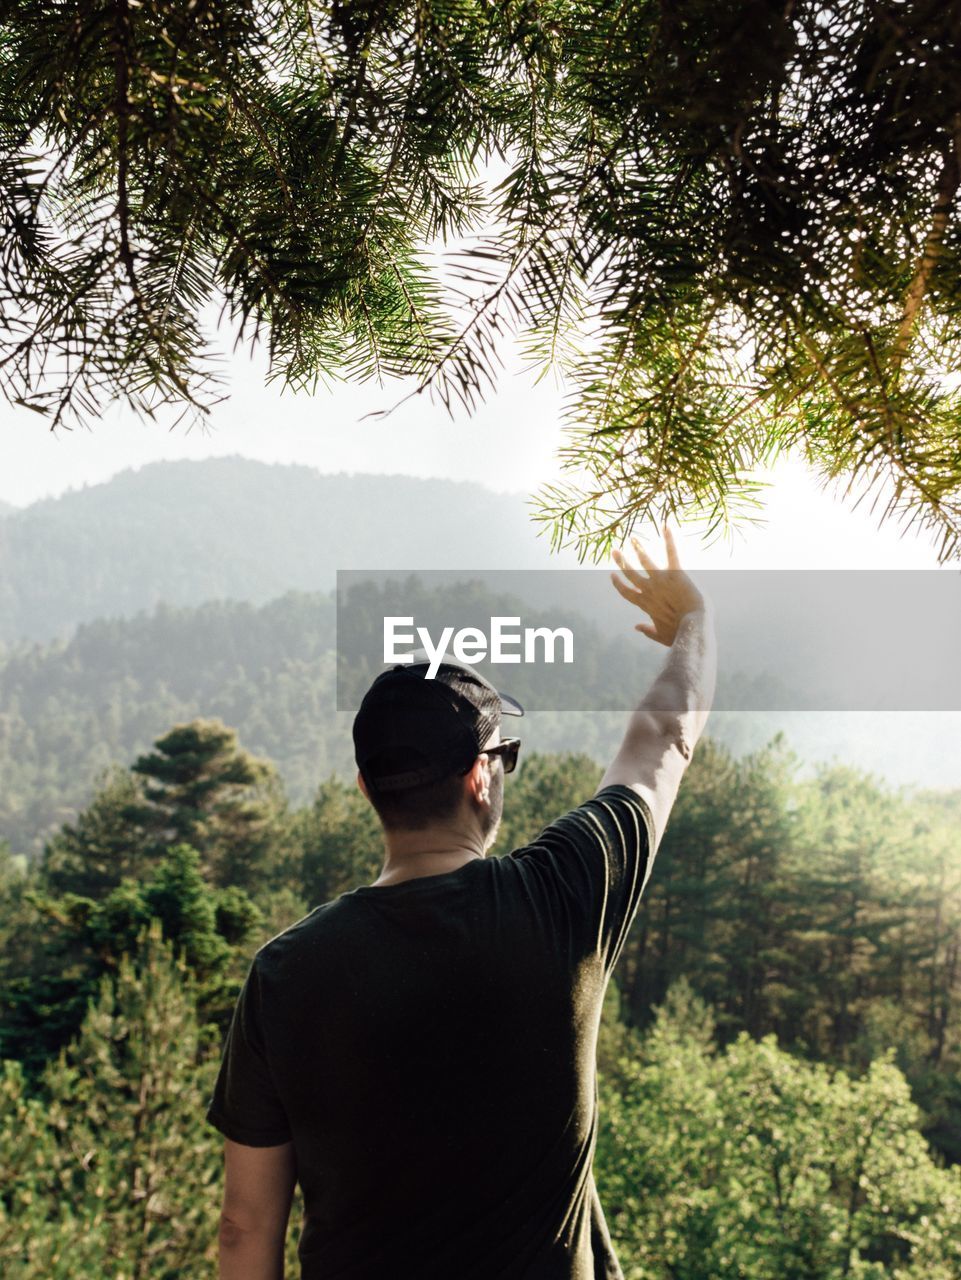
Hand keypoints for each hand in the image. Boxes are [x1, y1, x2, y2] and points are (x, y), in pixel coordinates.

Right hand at [610, 520, 705, 646]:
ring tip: (634, 538)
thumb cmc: (680, 635)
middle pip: (631, 573)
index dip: (618, 584)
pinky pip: (671, 552)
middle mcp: (649, 590)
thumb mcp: (662, 636)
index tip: (612, 576)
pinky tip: (666, 525)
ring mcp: (661, 580)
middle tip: (615, 551)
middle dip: (622, 562)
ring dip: (639, 548)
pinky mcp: (675, 572)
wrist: (693, 627)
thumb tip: (636, 627)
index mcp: (646, 605)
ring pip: (645, 561)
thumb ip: (648, 631)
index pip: (627, 593)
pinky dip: (669, 538)